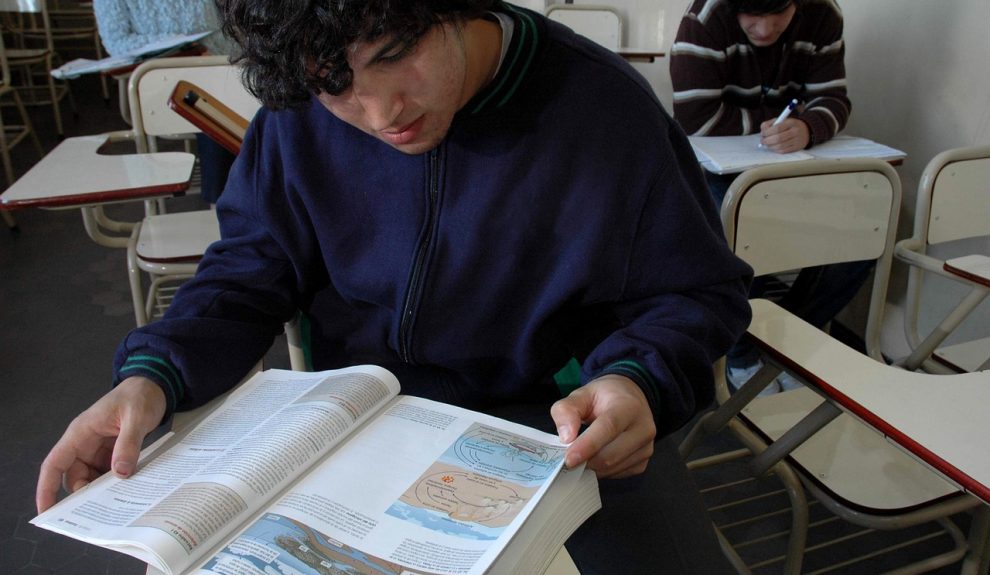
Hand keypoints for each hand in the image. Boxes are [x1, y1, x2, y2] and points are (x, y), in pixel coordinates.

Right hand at [36, 377, 165, 512]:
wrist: (154, 387)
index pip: (55, 463)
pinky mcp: (113, 453)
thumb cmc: (139, 396)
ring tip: (117, 505)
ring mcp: (99, 450)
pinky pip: (109, 473)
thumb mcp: (136, 418)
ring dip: (103, 491)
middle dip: (84, 495)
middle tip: (101, 513)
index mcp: (80, 433)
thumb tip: (121, 473)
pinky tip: (128, 492)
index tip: (46, 511)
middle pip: (75, 477)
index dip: (46, 488)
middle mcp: (85, 444)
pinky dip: (116, 483)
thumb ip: (128, 444)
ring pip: (92, 478)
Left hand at [550, 374, 655, 478]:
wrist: (631, 399)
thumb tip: (566, 437)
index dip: (588, 445)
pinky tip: (596, 457)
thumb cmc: (606, 397)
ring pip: (613, 467)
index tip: (569, 459)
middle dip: (585, 460)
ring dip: (591, 466)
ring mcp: (646, 448)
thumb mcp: (582, 394)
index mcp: (629, 406)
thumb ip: (567, 410)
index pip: (609, 427)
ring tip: (581, 454)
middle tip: (567, 458)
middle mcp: (643, 428)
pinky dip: (602, 470)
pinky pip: (617, 474)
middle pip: (611, 454)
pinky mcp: (643, 463)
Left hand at [759, 117, 809, 152]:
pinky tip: (773, 147)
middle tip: (762, 141)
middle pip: (777, 138)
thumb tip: (762, 132)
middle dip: (767, 141)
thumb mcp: (782, 120)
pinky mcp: (796, 148)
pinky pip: (783, 151)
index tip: (762, 134)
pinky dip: (775, 150)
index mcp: (791, 122)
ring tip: (767, 144)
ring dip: (770, 146)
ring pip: (779, 146)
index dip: (767, 132)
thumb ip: (770, 124)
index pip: (776, 128)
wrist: (806, 131)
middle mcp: (795, 131)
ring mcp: (797, 140)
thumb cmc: (789, 125)